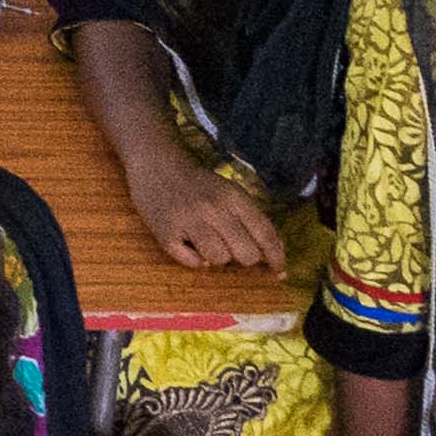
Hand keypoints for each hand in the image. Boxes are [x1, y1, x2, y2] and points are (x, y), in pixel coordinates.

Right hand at [130, 156, 286, 271]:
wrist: (155, 165)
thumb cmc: (198, 183)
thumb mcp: (229, 192)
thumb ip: (250, 218)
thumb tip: (272, 252)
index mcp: (232, 197)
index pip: (264, 233)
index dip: (276, 256)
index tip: (280, 270)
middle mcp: (213, 209)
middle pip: (246, 254)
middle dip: (244, 257)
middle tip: (233, 248)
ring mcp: (188, 221)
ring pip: (219, 259)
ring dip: (217, 257)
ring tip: (207, 243)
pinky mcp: (165, 233)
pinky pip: (191, 262)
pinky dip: (194, 260)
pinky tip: (190, 246)